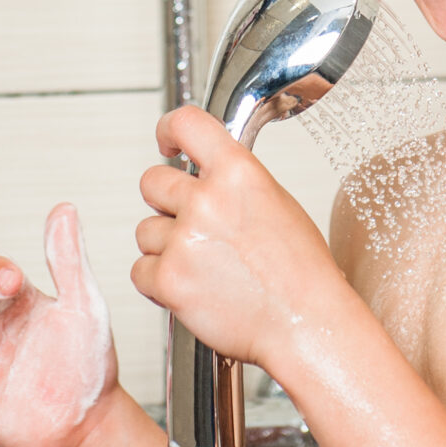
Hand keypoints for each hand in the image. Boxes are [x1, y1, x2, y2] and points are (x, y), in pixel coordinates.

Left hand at [131, 105, 344, 369]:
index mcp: (239, 172)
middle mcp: (207, 200)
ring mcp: (184, 240)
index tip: (168, 143)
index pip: (187, 123)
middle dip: (166, 203)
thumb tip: (204, 176)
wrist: (305, 323)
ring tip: (203, 265)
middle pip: (152, 182)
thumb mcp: (276, 201)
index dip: (169, 130)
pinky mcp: (169, 280)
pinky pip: (140, 270)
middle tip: (191, 224)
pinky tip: (193, 286)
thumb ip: (234, 182)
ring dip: (165, 246)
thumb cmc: (300, 271)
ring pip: (145, 231)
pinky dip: (159, 281)